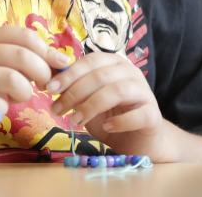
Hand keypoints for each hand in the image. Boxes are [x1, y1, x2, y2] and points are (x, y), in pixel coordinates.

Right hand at [0, 26, 70, 113]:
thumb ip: (23, 57)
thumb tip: (63, 62)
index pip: (23, 35)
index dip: (47, 50)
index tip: (60, 65)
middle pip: (22, 55)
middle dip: (42, 72)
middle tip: (44, 85)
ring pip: (12, 79)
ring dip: (25, 92)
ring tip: (20, 96)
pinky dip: (5, 108)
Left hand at [47, 52, 166, 157]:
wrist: (137, 139)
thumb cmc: (108, 115)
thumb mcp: (85, 99)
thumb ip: (71, 86)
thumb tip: (46, 79)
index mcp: (113, 63)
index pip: (89, 61)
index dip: (68, 74)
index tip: (49, 89)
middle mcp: (130, 72)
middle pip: (101, 76)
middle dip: (75, 92)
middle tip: (58, 109)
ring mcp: (145, 92)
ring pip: (117, 91)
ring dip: (92, 106)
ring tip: (76, 120)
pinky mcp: (154, 114)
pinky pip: (138, 114)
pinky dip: (120, 121)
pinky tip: (107, 127)